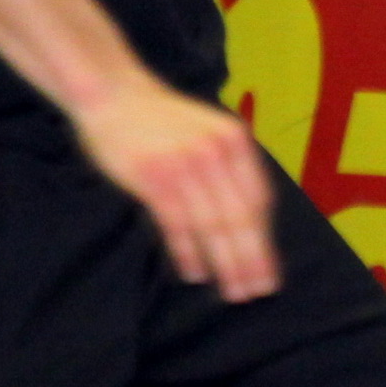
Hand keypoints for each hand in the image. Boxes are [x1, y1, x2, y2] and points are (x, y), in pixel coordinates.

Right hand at [72, 78, 278, 300]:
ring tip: (233, 291)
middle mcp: (216, 152)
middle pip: (240, 216)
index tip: (270, 270)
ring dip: (224, 263)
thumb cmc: (163, 121)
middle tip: (257, 292)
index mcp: (236, 141)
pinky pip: (177, 223)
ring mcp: (185, 163)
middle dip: (251, 259)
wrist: (115, 94)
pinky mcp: (154, 176)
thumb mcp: (209, 133)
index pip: (259, 200)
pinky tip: (196, 272)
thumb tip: (250, 221)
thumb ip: (229, 169)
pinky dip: (188, 251)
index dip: (265, 240)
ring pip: (212, 224)